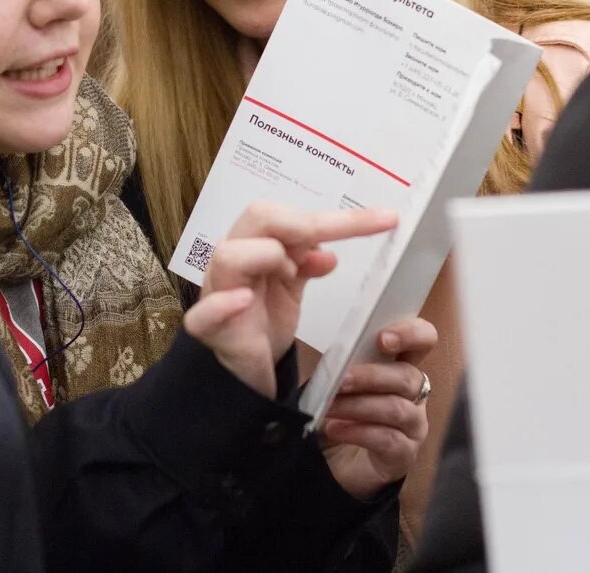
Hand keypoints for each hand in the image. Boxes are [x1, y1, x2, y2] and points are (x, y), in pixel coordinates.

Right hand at [184, 203, 397, 397]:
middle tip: (323, 244)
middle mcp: (233, 261)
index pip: (288, 216)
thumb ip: (306, 264)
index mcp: (254, 244)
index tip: (386, 220)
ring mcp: (216, 293)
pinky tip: (243, 301)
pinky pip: (204, 314)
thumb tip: (329, 253)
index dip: (335, 217)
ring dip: (267, 256)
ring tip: (290, 274)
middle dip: (300, 225)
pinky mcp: (209, 330)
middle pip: (257, 217)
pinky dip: (223, 304)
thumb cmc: (261, 322)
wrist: (240, 372)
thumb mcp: (289, 287)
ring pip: (230, 256)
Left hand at [322, 317, 437, 498]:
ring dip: (358, 405)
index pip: (423, 340)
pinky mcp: (405, 455)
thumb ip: (344, 364)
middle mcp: (415, 395)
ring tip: (330, 407)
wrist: (335, 464)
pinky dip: (357, 432)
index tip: (382, 339)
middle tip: (341, 380)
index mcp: (401, 367)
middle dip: (370, 376)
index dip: (411, 334)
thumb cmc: (341, 414)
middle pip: (407, 377)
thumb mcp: (339, 384)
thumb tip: (336, 354)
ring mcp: (414, 426)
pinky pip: (388, 440)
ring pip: (396, 409)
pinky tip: (335, 429)